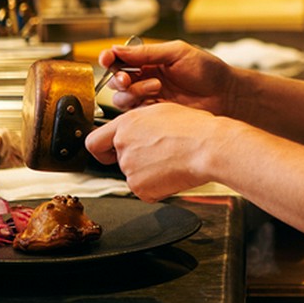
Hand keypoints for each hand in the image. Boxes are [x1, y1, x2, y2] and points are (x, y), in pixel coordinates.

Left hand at [86, 102, 218, 200]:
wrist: (209, 148)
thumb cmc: (194, 128)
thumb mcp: (162, 112)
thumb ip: (139, 122)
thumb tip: (136, 129)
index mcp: (126, 125)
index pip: (94, 142)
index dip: (102, 149)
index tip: (109, 152)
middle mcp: (123, 146)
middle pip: (119, 159)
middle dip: (136, 159)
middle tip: (159, 154)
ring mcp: (130, 169)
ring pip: (134, 174)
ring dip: (149, 172)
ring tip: (172, 160)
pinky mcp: (141, 189)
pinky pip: (145, 190)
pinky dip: (157, 186)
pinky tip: (173, 173)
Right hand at [98, 40, 235, 114]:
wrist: (226, 95)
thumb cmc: (207, 70)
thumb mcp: (178, 53)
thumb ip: (147, 52)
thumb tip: (118, 48)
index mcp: (150, 61)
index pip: (121, 59)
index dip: (110, 58)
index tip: (107, 58)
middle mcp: (147, 79)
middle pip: (117, 81)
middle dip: (118, 78)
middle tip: (128, 78)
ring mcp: (150, 98)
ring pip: (123, 98)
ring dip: (133, 92)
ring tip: (156, 86)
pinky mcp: (155, 116)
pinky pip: (136, 114)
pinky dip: (141, 107)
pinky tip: (158, 100)